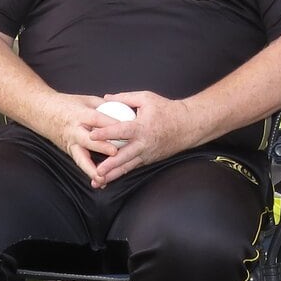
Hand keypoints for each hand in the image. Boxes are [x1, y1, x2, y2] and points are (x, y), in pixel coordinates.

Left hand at [81, 91, 196, 187]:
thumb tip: (105, 98)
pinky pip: (133, 167)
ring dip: (113, 175)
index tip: (92, 135)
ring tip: (99, 182)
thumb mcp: (146, 98)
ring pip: (127, 166)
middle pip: (124, 156)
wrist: (188, 125)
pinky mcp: (149, 159)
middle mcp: (144, 143)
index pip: (121, 130)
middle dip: (110, 165)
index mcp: (142, 127)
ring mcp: (147, 154)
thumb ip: (125, 98)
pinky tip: (109, 179)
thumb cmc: (167, 109)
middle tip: (97, 171)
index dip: (106, 132)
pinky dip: (121, 173)